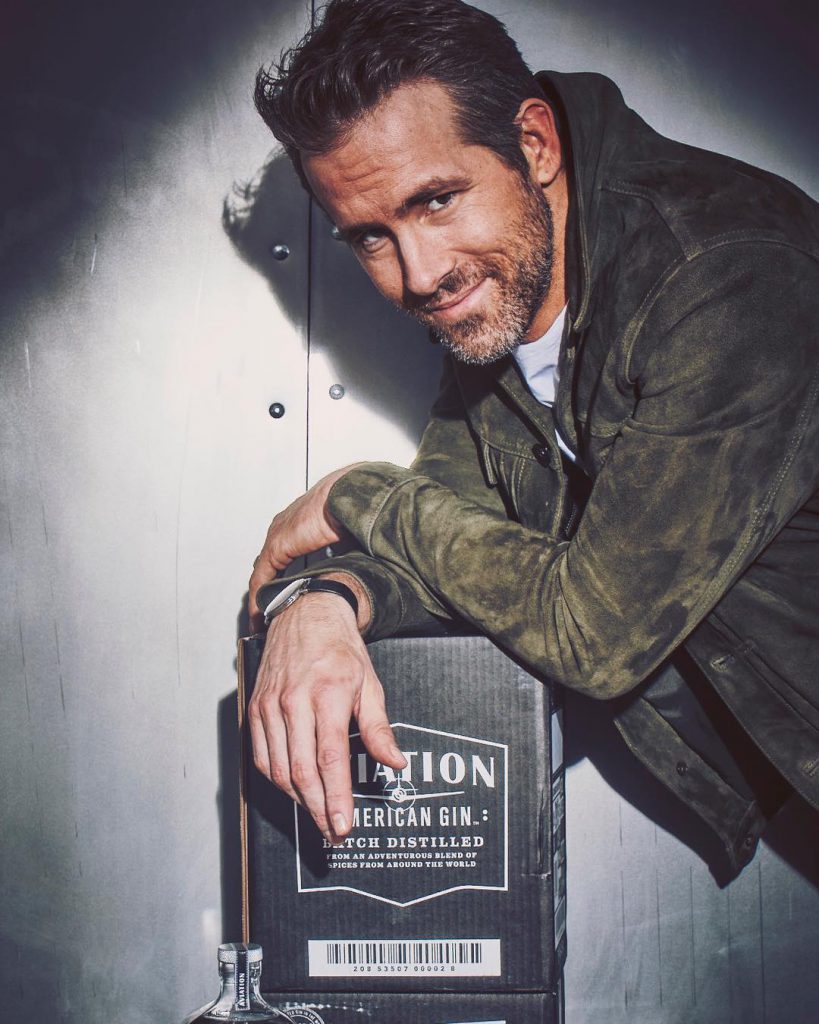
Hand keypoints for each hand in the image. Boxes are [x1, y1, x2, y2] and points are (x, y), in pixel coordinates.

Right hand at [247, 583, 405, 841]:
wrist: (305, 616)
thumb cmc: (340, 649)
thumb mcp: (370, 684)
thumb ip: (379, 728)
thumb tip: (394, 763)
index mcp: (328, 694)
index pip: (330, 758)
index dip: (336, 798)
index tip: (342, 826)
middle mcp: (294, 701)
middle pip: (302, 771)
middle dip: (318, 809)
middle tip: (333, 832)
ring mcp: (270, 706)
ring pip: (279, 769)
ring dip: (298, 798)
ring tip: (319, 812)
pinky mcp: (255, 708)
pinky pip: (262, 756)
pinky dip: (277, 779)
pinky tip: (295, 787)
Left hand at [248, 464, 361, 625]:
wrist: (348, 494)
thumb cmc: (354, 507)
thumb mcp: (349, 536)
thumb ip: (346, 552)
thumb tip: (355, 571)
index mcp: (302, 521)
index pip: (285, 554)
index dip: (284, 577)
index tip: (288, 596)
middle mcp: (285, 526)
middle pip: (270, 564)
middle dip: (270, 589)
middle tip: (272, 613)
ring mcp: (278, 535)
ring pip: (263, 574)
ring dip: (264, 597)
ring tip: (265, 620)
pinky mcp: (276, 546)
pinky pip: (261, 578)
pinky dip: (260, 598)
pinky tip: (261, 615)